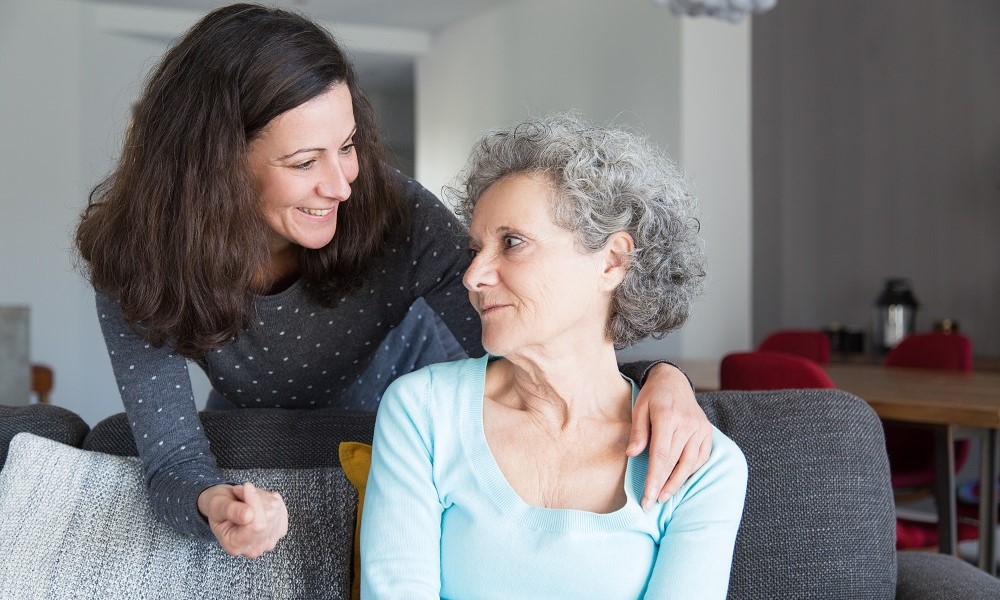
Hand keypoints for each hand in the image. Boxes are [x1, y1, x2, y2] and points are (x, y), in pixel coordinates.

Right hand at [198, 482, 288, 558]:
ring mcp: (269, 541)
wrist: (224, 508)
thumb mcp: (216, 505)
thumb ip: (230, 510)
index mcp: (235, 546)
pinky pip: (280, 508)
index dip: (254, 502)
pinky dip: (271, 500)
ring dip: (262, 497)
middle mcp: (254, 549)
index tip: (246, 487)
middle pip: (269, 517)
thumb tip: (248, 515)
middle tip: (241, 493)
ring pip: (276, 510)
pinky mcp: (279, 531)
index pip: (257, 525)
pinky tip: (258, 502)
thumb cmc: (218, 507)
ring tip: (247, 498)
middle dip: (256, 498)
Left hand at [627, 363, 712, 509]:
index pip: (660, 456)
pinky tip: (678, 480)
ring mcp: (700, 428)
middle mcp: (687, 424)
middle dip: (662, 486)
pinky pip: (701, 457)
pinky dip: (690, 471)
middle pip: (675, 463)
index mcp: (667, 417)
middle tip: (650, 503)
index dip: (654, 479)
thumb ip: (638, 432)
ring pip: (690, 463)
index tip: (646, 498)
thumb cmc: (653, 396)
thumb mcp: (639, 408)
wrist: (674, 380)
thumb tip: (632, 455)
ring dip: (677, 483)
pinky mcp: (707, 432)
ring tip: (663, 496)